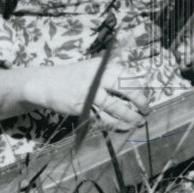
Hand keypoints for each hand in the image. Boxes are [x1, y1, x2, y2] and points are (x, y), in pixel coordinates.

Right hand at [30, 58, 150, 130]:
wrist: (46, 83)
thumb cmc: (75, 76)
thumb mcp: (93, 68)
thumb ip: (111, 75)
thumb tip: (137, 87)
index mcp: (102, 66)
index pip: (127, 75)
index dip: (140, 87)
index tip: (147, 95)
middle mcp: (97, 77)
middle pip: (124, 89)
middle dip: (139, 100)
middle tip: (146, 109)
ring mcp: (89, 92)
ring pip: (115, 106)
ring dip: (130, 116)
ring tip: (139, 122)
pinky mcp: (81, 107)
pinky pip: (102, 118)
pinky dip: (114, 124)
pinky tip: (123, 127)